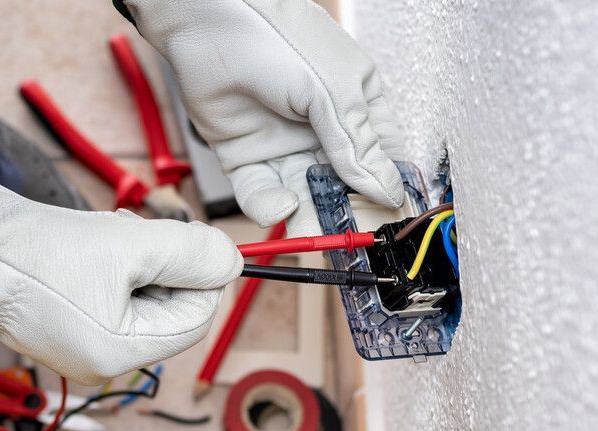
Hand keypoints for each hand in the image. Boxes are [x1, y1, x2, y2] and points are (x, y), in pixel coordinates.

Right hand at [0, 165, 242, 384]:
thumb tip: (232, 262)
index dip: (203, 275)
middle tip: (139, 232)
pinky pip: (113, 300)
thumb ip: (189, 253)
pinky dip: (115, 270)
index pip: (196, 318)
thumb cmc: (38, 255)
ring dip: (138, 261)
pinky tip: (93, 247)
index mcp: (121, 354)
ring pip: (142, 300)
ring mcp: (84, 349)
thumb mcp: (129, 245)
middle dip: (163, 266)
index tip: (190, 237)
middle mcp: (104, 363)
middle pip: (169, 310)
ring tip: (109, 235)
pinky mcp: (68, 330)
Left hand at [124, 0, 405, 236]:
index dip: (386, 192)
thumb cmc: (278, 39)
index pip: (382, 160)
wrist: (210, 24)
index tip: (388, 223)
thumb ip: (356, 145)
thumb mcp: (333, 92)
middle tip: (347, 239)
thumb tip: (388, 191)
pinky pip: (260, 192)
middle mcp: (322, 130)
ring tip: (312, 232)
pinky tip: (279, 205)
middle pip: (341, 186)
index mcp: (358, 106)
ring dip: (307, 217)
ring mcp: (283, 145)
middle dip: (344, 213)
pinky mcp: (245, 156)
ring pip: (301, 195)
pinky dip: (268, 205)